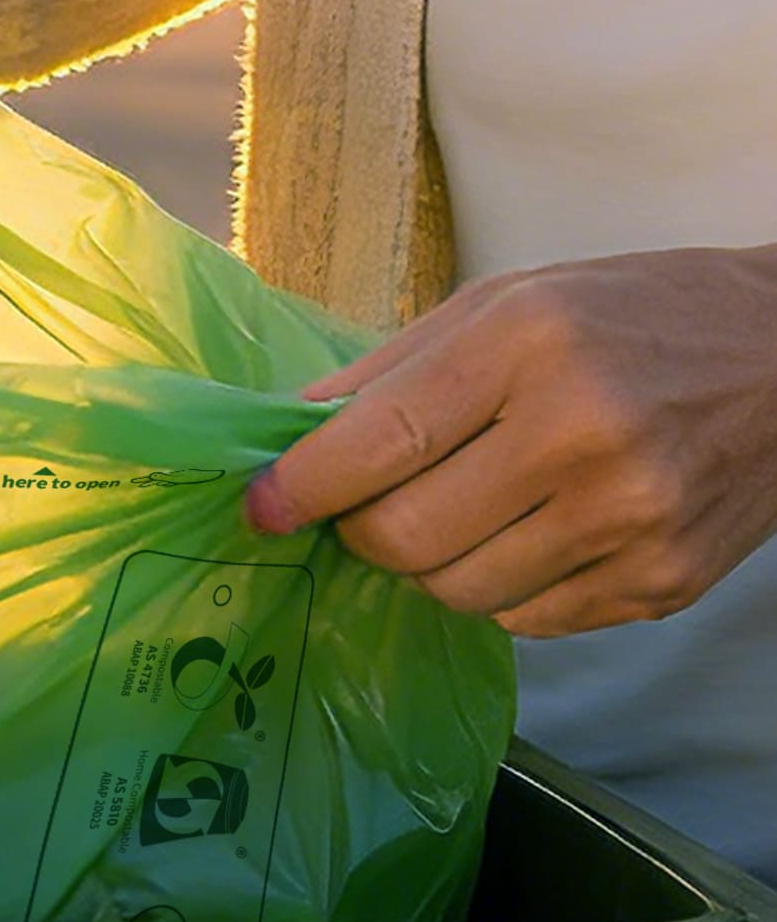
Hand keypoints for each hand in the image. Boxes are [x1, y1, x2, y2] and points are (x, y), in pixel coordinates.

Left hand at [243, 248, 776, 636]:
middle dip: (358, 529)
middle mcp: (581, 438)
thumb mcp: (505, 302)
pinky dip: (499, 586)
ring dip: (428, 563)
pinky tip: (526, 531)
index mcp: (527, 347)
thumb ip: (391, 370)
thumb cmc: (632, 315)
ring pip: (458, 591)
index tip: (259, 505)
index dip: (303, 485)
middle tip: (362, 503)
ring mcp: (630, 522)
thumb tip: (292, 431)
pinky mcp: (662, 584)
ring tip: (456, 508)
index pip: (381, 440)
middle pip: (407, 536)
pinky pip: (527, 620)